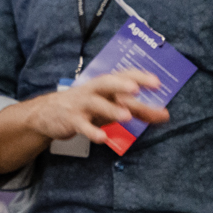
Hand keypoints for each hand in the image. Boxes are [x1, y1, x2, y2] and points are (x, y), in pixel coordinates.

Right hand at [28, 70, 168, 144]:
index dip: (140, 77)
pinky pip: (82, 125)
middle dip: (121, 85)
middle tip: (136, 89)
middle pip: (106, 83)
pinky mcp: (71, 120)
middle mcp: (93, 91)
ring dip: (110, 109)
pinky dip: (92, 131)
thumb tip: (165, 115)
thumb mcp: (112, 106)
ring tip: (126, 116)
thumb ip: (138, 110)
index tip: (157, 83)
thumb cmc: (87, 107)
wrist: (48, 114)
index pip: (123, 75)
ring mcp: (81, 105)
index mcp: (104, 84)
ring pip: (95, 103)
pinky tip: (102, 138)